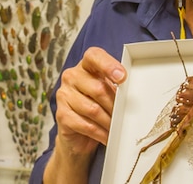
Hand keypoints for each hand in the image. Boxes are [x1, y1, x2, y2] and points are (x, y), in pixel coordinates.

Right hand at [53, 46, 126, 160]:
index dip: (108, 65)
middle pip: (98, 88)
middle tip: (124, 115)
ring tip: (117, 128)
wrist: (77, 135)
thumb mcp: (107, 93)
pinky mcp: (62, 115)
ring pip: (93, 109)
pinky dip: (101, 133)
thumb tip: (130, 95)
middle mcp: (71, 77)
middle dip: (114, 105)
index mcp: (85, 66)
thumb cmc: (96, 108)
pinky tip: (108, 136)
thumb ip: (115, 88)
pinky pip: (86, 125)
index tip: (122, 77)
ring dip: (109, 121)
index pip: (94, 56)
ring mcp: (64, 95)